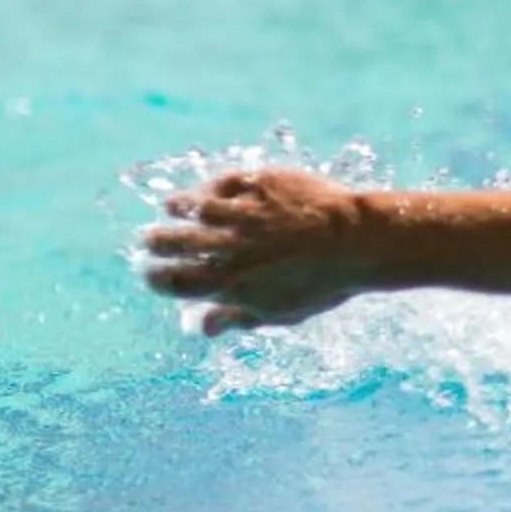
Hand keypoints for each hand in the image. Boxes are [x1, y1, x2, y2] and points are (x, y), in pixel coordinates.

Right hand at [138, 169, 376, 335]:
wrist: (362, 242)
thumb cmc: (324, 282)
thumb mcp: (281, 311)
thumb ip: (236, 318)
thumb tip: (199, 328)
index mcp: (233, 283)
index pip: (174, 283)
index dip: (154, 278)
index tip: (150, 273)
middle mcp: (233, 248)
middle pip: (174, 243)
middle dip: (154, 241)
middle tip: (148, 239)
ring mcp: (246, 214)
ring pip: (192, 208)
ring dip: (175, 209)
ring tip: (170, 208)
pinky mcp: (262, 185)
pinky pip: (223, 183)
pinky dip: (206, 188)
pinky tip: (203, 191)